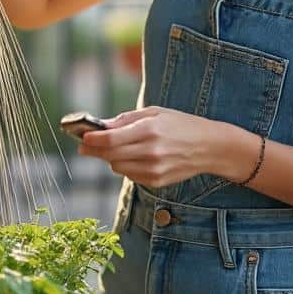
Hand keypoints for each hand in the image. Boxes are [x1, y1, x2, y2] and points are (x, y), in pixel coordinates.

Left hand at [78, 107, 244, 188]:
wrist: (210, 147)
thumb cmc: (181, 125)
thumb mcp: (155, 112)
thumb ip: (126, 119)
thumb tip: (101, 126)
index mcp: (150, 130)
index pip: (111, 140)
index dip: (92, 140)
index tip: (82, 137)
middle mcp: (151, 151)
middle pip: (109, 156)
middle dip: (94, 150)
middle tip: (85, 146)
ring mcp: (154, 169)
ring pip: (117, 167)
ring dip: (110, 158)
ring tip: (115, 149)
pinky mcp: (156, 181)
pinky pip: (129, 175)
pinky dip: (126, 166)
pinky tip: (134, 158)